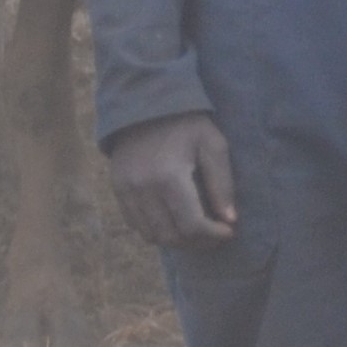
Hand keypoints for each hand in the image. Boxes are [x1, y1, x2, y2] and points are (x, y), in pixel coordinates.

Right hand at [105, 109, 237, 247]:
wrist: (145, 104)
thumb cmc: (186, 124)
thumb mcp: (212, 145)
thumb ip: (222, 184)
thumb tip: (229, 220)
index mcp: (169, 176)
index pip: (192, 225)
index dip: (214, 235)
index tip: (229, 231)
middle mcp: (143, 188)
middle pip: (171, 236)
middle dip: (197, 242)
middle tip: (215, 235)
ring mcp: (126, 190)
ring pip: (151, 235)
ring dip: (176, 240)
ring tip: (195, 231)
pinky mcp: (117, 189)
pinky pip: (135, 224)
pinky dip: (155, 230)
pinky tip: (172, 220)